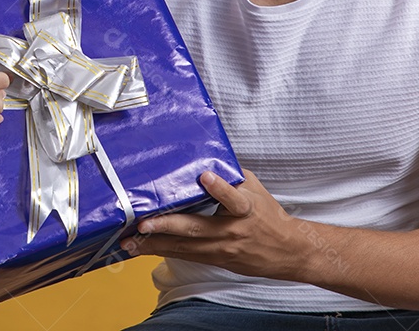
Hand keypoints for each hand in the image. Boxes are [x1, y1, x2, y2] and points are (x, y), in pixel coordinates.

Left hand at [120, 169, 305, 280]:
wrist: (288, 252)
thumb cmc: (268, 215)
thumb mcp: (256, 189)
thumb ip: (231, 176)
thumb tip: (204, 159)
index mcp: (246, 209)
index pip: (234, 198)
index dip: (220, 188)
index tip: (205, 176)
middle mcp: (232, 230)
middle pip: (198, 229)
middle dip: (167, 227)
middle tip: (143, 223)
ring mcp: (222, 248)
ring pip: (185, 248)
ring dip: (155, 245)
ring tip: (130, 242)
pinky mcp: (215, 259)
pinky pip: (186, 255)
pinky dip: (163, 251)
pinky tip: (143, 248)